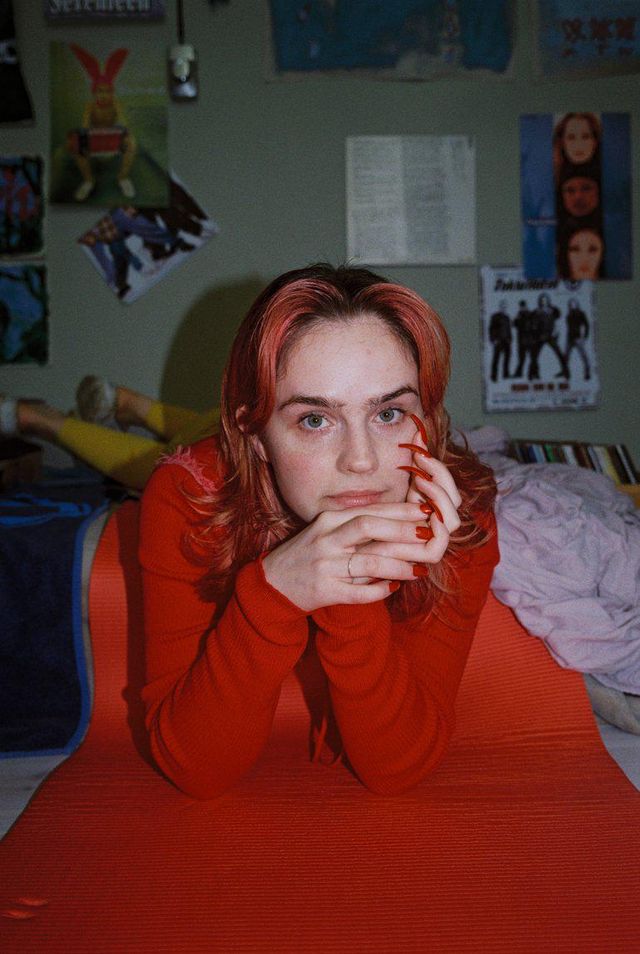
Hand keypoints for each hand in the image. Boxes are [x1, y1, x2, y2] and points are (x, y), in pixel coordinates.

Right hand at [261, 501, 427, 612]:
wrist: (274, 583)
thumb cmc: (309, 554)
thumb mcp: (327, 531)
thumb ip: (356, 526)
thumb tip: (399, 522)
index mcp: (328, 520)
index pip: (369, 511)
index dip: (400, 511)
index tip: (425, 512)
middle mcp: (326, 539)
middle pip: (368, 528)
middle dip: (402, 531)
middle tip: (428, 536)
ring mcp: (325, 566)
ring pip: (368, 562)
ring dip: (398, 566)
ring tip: (419, 569)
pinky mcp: (324, 591)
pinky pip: (358, 593)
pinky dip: (378, 591)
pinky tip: (394, 589)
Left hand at [374, 413, 461, 572]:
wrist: (343, 551)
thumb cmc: (360, 517)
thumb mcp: (383, 483)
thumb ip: (405, 461)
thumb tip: (417, 424)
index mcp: (426, 506)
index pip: (444, 484)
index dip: (436, 465)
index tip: (417, 446)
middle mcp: (433, 523)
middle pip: (454, 499)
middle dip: (439, 476)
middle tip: (419, 460)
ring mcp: (431, 540)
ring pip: (452, 520)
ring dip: (440, 496)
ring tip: (420, 479)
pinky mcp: (426, 557)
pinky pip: (441, 542)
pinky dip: (438, 523)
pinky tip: (424, 506)